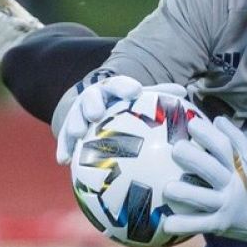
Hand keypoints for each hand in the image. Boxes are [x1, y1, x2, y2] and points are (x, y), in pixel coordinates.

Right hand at [54, 73, 186, 164]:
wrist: (95, 110)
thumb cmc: (125, 107)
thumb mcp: (138, 100)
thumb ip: (157, 97)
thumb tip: (184, 92)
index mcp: (113, 90)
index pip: (119, 85)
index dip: (125, 87)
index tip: (134, 91)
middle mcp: (93, 99)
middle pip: (92, 97)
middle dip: (93, 103)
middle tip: (96, 113)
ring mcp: (78, 114)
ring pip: (74, 117)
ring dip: (74, 124)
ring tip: (76, 134)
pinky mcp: (68, 131)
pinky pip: (64, 140)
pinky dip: (63, 148)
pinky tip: (63, 161)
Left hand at [160, 115, 246, 246]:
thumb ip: (237, 140)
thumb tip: (217, 119)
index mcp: (238, 167)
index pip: (224, 146)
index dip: (207, 134)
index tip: (191, 124)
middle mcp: (232, 185)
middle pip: (211, 169)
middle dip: (192, 158)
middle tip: (175, 149)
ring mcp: (225, 206)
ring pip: (203, 199)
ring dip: (184, 192)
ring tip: (167, 188)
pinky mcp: (219, 225)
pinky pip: (198, 225)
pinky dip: (182, 225)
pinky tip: (166, 223)